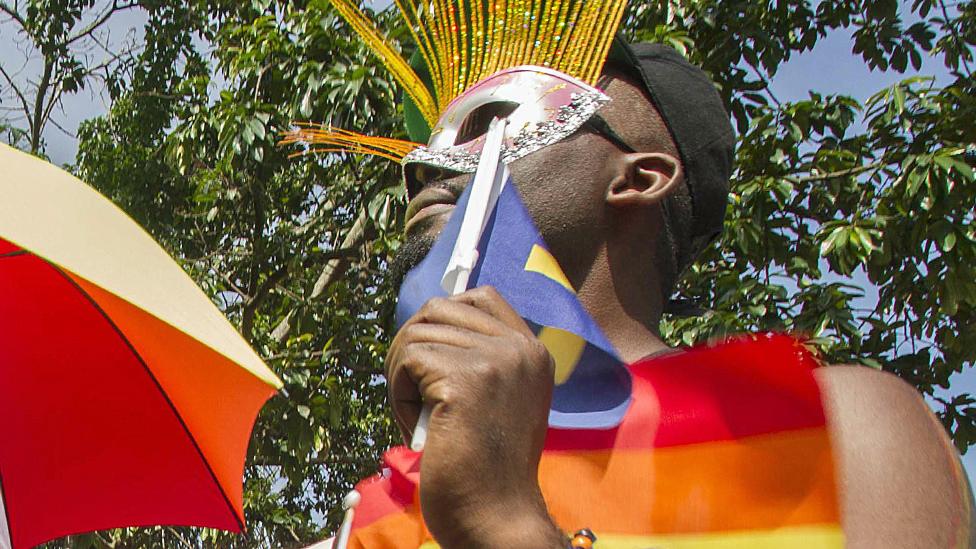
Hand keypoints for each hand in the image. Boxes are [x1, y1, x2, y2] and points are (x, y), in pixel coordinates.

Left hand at [385, 286, 565, 548]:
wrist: (496, 518)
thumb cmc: (487, 469)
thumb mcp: (500, 400)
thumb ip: (481, 360)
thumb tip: (428, 323)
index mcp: (533, 352)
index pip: (481, 297)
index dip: (442, 318)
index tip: (427, 357)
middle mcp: (520, 348)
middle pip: (438, 309)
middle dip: (412, 346)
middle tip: (413, 392)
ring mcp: (496, 360)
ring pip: (416, 333)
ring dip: (402, 375)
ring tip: (417, 416)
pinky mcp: (465, 379)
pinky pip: (407, 359)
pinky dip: (399, 393)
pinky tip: (415, 424)